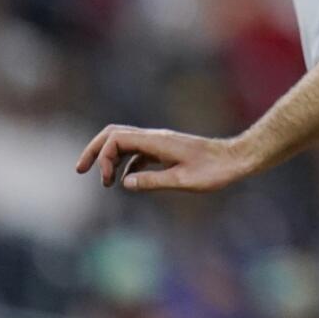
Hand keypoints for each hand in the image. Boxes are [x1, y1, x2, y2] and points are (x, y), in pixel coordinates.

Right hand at [75, 125, 249, 191]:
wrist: (238, 159)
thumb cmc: (215, 171)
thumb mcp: (183, 181)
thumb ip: (153, 181)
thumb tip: (124, 183)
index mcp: (157, 141)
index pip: (116, 138)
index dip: (103, 157)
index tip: (107, 181)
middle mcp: (157, 137)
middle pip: (115, 134)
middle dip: (96, 150)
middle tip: (80, 170)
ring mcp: (162, 142)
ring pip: (126, 142)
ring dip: (111, 158)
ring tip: (106, 182)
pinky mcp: (168, 149)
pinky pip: (140, 151)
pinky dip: (128, 163)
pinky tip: (128, 180)